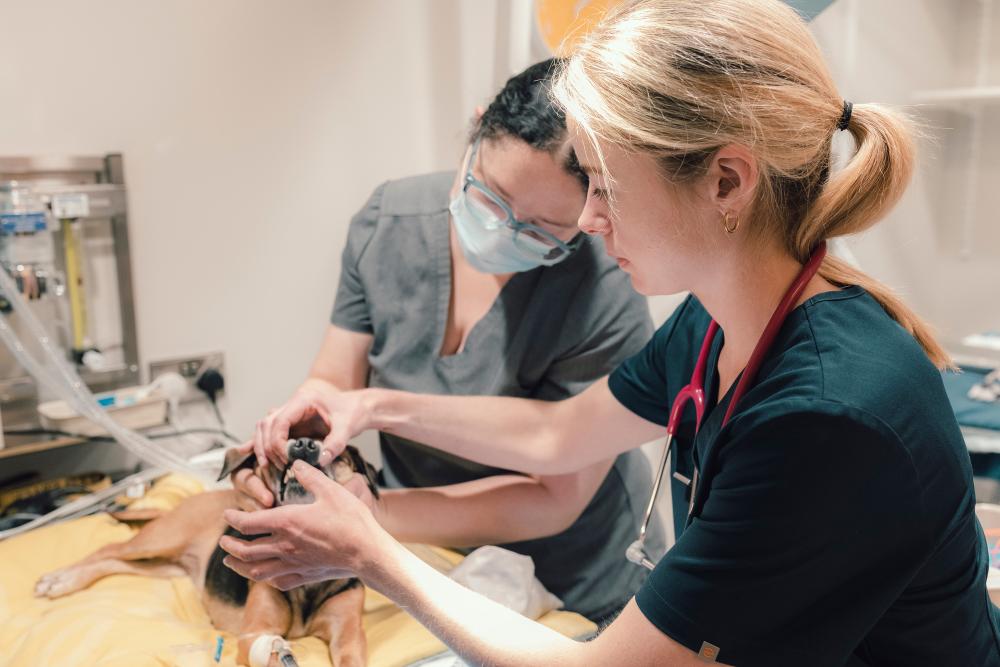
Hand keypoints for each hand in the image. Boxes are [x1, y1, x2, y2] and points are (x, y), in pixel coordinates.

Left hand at [219, 460, 388, 589]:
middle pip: (245, 550)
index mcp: (287, 523)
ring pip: (256, 570)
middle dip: (230, 545)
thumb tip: (297, 463)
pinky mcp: (305, 575)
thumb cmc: (350, 520)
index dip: (233, 518)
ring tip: (231, 561)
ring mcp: (293, 564)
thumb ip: (310, 476)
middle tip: (223, 541)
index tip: (228, 514)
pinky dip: (264, 578)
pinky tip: (263, 575)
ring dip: (239, 566)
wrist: (367, 551)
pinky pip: (277, 581)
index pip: (248, 523)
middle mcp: (284, 546)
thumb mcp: (331, 490)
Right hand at [254, 386, 373, 468]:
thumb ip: (335, 443)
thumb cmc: (355, 412)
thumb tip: (320, 461)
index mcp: (304, 400)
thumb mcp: (348, 427)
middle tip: (279, 466)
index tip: (287, 458)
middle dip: (268, 447)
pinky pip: (273, 432)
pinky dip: (266, 444)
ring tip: (270, 465)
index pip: (280, 421)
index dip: (277, 442)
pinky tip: (260, 456)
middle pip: (267, 424)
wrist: (360, 408)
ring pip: (265, 427)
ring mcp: (291, 413)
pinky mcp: (294, 423)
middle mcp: (293, 404)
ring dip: (264, 446)